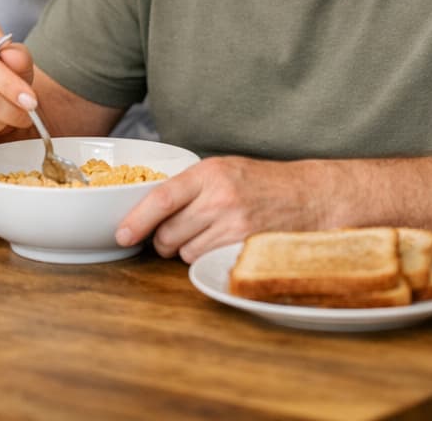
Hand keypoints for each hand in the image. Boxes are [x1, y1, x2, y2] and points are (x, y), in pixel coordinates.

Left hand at [114, 157, 327, 262]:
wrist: (310, 196)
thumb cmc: (262, 182)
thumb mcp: (224, 169)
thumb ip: (189, 186)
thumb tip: (146, 208)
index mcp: (209, 174)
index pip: (162, 198)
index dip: (136, 220)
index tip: (121, 234)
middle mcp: (220, 199)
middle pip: (168, 234)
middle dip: (163, 240)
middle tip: (174, 233)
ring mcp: (234, 226)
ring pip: (185, 253)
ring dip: (186, 251)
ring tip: (205, 235)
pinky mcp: (246, 248)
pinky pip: (207, 262)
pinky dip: (205, 259)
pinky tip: (218, 245)